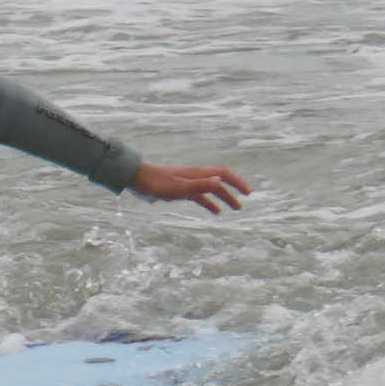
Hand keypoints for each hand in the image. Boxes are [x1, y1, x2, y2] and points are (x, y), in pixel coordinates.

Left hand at [129, 161, 250, 212]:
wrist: (137, 179)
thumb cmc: (156, 183)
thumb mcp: (178, 187)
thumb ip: (199, 185)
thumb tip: (220, 181)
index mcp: (197, 173)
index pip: (223, 173)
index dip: (237, 182)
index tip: (248, 192)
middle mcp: (195, 176)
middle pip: (219, 182)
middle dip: (233, 192)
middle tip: (244, 203)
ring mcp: (188, 183)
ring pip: (211, 189)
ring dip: (223, 198)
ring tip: (234, 208)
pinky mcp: (180, 189)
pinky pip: (200, 196)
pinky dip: (209, 202)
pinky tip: (214, 212)